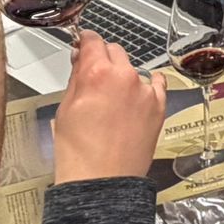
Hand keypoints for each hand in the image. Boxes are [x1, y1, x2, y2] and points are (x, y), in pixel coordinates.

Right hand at [52, 36, 168, 182]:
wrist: (103, 183)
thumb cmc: (80, 154)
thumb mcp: (65, 109)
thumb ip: (76, 78)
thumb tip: (81, 61)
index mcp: (98, 74)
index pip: (93, 41)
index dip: (85, 41)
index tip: (83, 44)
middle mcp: (125, 77)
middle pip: (114, 51)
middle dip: (103, 58)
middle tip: (93, 74)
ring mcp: (146, 91)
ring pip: (133, 68)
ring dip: (123, 75)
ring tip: (112, 98)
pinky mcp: (159, 106)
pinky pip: (157, 84)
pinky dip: (147, 85)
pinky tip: (138, 93)